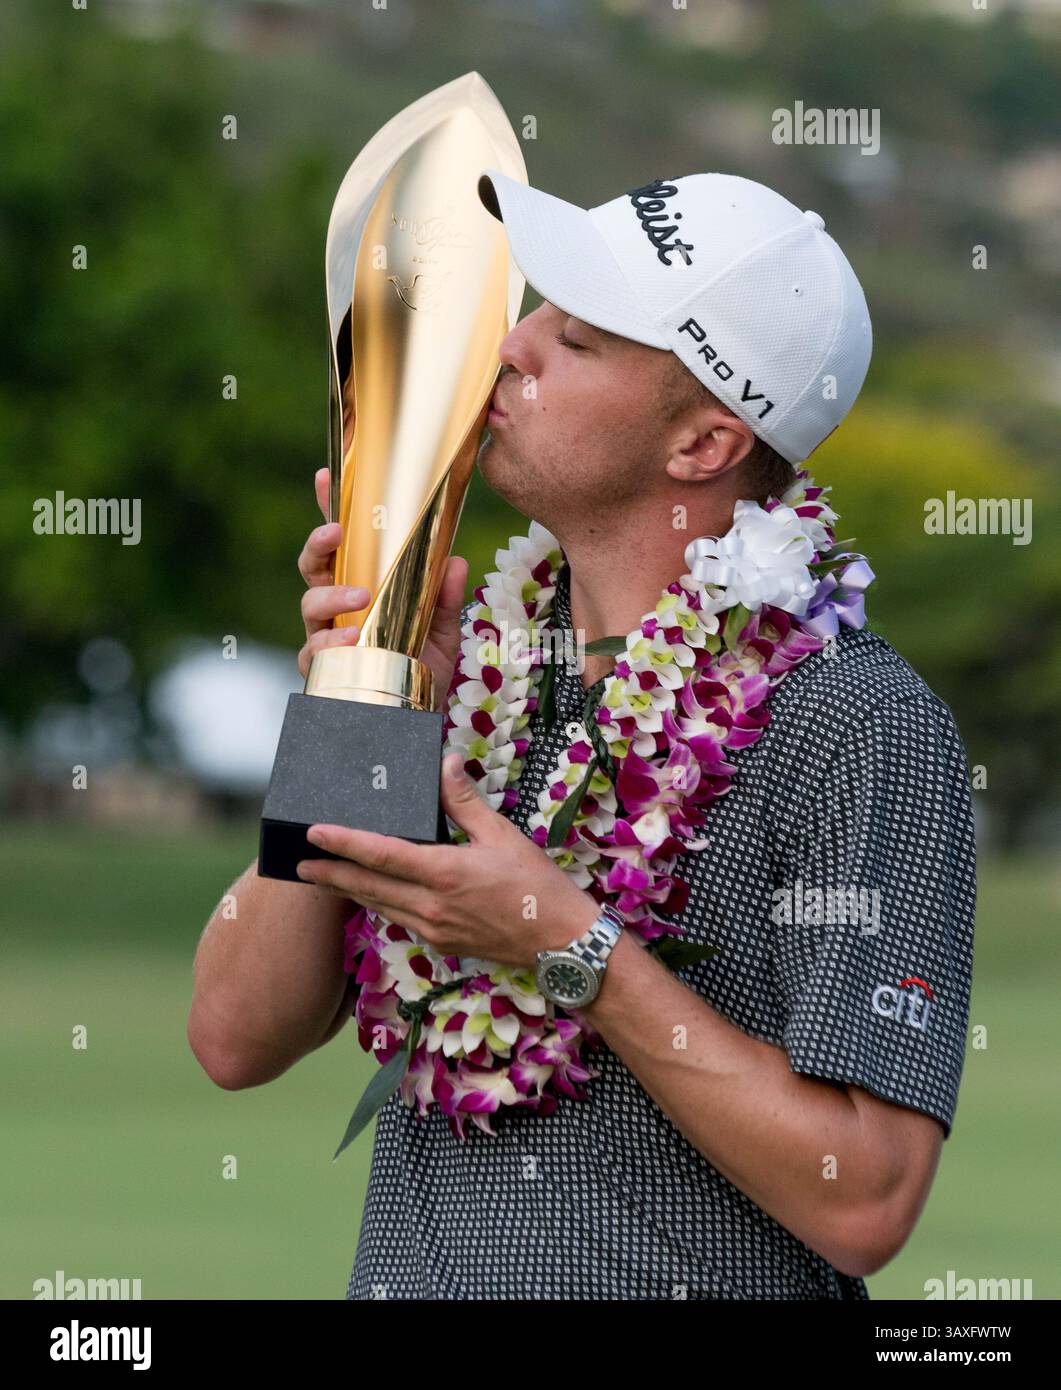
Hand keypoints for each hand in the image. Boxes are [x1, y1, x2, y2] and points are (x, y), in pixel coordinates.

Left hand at [294, 753, 599, 969]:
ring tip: (323, 877)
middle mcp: (430, 906)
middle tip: (299, 863)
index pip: (380, 855)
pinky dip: (379, 905)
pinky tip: (371, 896)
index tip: (314, 834)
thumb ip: (465, 802)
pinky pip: (399, 920)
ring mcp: (433, 930)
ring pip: (379, 907)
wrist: (560, 942)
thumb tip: (445, 763)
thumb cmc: (536, 885)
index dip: (343, 843)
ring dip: (349, 891)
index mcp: (444, 873)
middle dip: (329, 873)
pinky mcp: (441, 944)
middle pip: (366, 887)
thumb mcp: (502, 835)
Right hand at [297, 467, 468, 710]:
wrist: (422, 722)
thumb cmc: (425, 669)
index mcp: (361, 586)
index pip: (342, 545)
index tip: (325, 476)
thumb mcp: (444, 630)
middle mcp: (337, 610)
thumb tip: (455, 562)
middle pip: (313, 567)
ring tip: (360, 595)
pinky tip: (350, 641)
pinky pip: (313, 655)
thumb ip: (444, 597)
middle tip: (335, 533)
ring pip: (310, 606)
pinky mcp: (326, 674)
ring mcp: (327, 640)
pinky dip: (329, 646)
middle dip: (318, 545)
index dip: (329, 509)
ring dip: (331, 595)